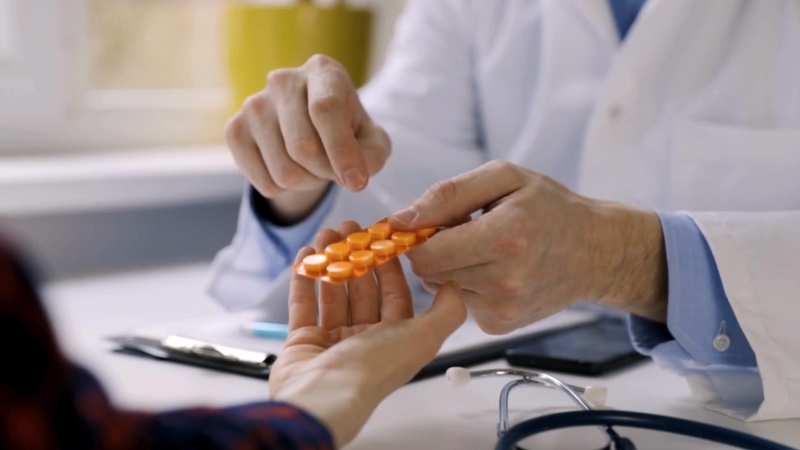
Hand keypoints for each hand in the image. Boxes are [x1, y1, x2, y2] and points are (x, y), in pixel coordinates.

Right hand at [225, 55, 391, 221]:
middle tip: (335, 170)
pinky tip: (290, 168)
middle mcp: (284, 80)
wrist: (311, 128)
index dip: (341, 150)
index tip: (356, 182)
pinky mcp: (235, 129)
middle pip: (302, 148)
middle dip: (326, 172)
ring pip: (283, 171)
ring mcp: (254, 104)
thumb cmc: (347, 131)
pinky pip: (263, 182)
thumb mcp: (372, 140)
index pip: (325, 109)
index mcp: (322, 71)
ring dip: (307, 182)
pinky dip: (284, 189)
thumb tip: (354, 176)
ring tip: (313, 166)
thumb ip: (373, 155)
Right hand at [269, 221, 466, 446]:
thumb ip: (447, 311)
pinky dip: (304, 278)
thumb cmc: (374, 368)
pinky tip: (306, 254)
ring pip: (333, 292)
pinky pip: (303, 304)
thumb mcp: (423, 337)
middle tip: (349, 227)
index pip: (395, 293)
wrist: (324, 396)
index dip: (389, 264)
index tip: (383, 235)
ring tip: (326, 233)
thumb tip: (455, 286)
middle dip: (356, 256)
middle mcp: (364, 339)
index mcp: (395, 339)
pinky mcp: (302, 340)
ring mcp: (332, 340)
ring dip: (330, 261)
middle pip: (362, 289)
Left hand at [387, 160, 666, 333]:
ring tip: (484, 249)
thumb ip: (448, 194)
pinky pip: (459, 303)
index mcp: (504, 237)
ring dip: (451, 267)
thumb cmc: (549, 207)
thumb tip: (400, 219)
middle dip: (434, 249)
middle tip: (462, 231)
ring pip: (441, 288)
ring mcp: (503, 309)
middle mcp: (505, 280)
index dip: (418, 235)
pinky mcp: (500, 326)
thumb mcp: (504, 178)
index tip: (431, 222)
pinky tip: (494, 270)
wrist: (596, 252)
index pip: (425, 252)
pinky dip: (467, 285)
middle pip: (428, 272)